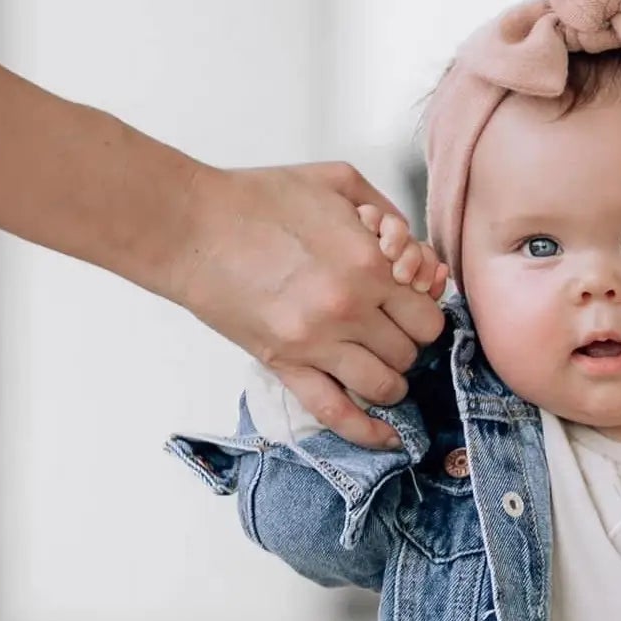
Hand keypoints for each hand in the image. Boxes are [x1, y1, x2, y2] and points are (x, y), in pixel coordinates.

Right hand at [169, 162, 447, 446]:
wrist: (191, 226)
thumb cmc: (258, 198)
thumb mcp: (335, 180)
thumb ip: (386, 211)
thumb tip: (414, 252)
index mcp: (369, 263)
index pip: (429, 315)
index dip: (424, 315)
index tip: (410, 312)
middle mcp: (350, 308)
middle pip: (411, 353)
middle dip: (407, 347)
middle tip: (390, 336)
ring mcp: (318, 342)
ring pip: (385, 387)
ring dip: (391, 384)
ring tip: (379, 371)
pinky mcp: (286, 365)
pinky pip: (337, 413)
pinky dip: (367, 433)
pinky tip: (388, 439)